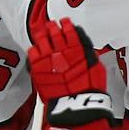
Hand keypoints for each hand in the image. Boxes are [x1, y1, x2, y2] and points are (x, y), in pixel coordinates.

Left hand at [26, 14, 112, 129]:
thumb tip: (81, 42)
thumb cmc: (89, 89)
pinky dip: (34, 49)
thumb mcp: (96, 66)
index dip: (66, 24)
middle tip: (51, 26)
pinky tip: (36, 50)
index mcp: (77, 47)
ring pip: (41, 38)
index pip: (70, 29)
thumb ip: (87, 51)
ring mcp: (48, 58)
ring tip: (42, 34)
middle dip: (52, 27)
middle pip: (54, 31)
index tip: (64, 22)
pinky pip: (32, 52)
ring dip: (42, 34)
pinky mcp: (37, 68)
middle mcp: (61, 50)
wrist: (75, 107)